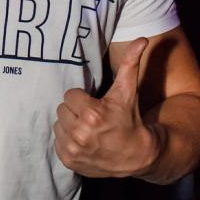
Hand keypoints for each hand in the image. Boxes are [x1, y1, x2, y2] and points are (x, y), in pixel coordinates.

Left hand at [54, 38, 158, 177]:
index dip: (83, 99)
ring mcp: (73, 149)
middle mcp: (80, 133)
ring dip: (70, 125)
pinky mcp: (69, 161)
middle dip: (75, 111)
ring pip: (58, 124)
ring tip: (88, 129)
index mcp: (91, 114)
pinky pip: (56, 141)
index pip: (70, 95)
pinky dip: (67, 141)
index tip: (95, 105)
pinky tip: (84, 141)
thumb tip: (143, 38)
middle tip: (92, 118)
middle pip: (62, 109)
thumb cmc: (130, 118)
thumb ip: (130, 62)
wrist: (138, 155)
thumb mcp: (128, 90)